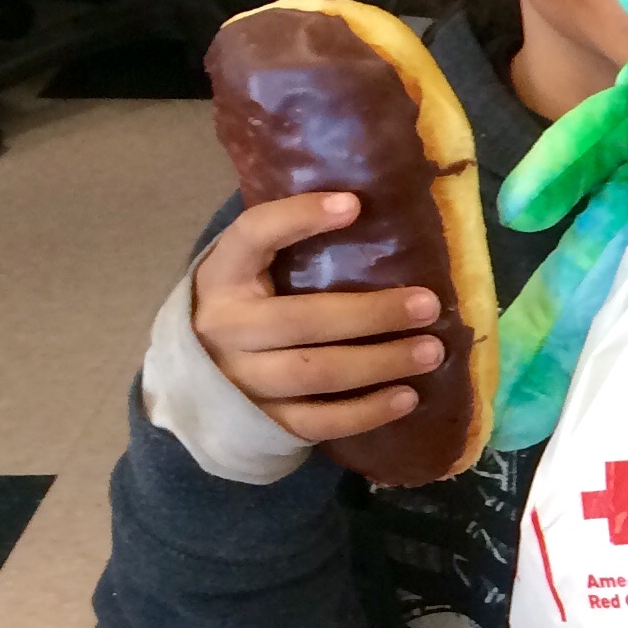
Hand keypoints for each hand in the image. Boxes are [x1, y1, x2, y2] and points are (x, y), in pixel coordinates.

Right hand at [190, 192, 442, 444]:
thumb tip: (369, 207)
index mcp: (222, 276)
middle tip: (428, 305)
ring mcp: (242, 381)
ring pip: (315, 373)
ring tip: (431, 352)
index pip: (251, 236)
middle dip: (370, 314)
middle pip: (301, 320)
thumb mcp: (250, 269)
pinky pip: (318, 422)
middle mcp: (226, 328)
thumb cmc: (245, 305)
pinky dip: (366, 412)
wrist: (196, 378)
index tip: (354, 204)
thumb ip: (289, 244)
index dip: (297, 218)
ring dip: (379, 363)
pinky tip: (407, 397)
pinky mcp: (264, 422)